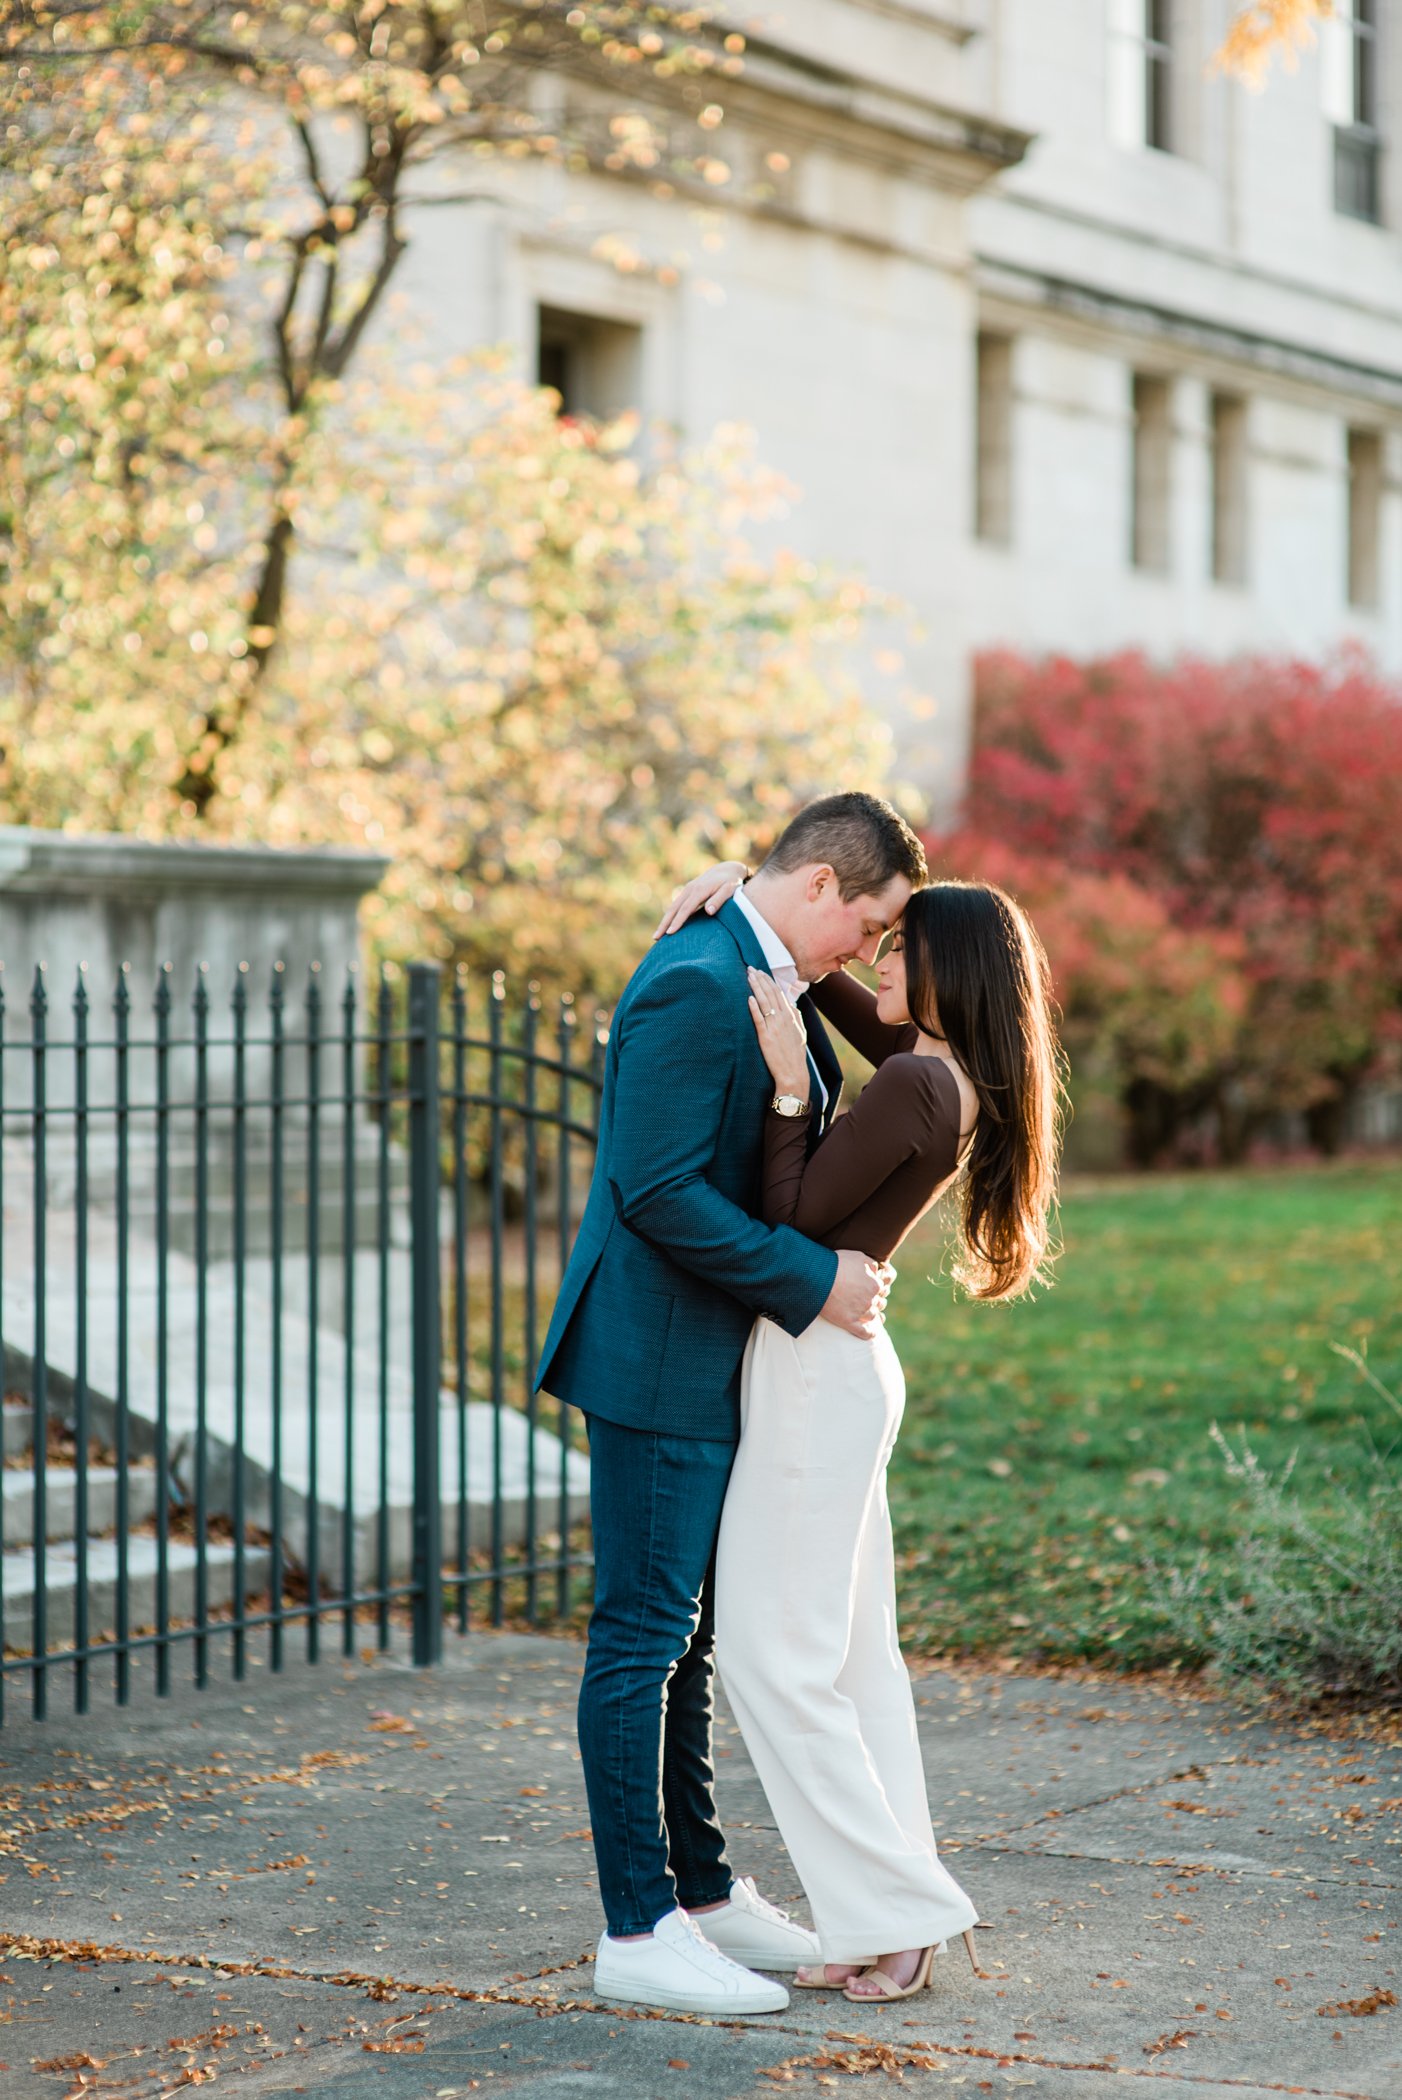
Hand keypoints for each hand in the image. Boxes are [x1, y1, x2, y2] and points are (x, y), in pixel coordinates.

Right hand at [653, 860, 748, 939]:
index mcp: (700, 890)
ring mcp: (687, 890)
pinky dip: (669, 916)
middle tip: (656, 938)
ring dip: (664, 921)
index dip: (677, 921)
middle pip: (674, 908)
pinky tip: (666, 926)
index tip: (670, 933)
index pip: (686, 909)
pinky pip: (676, 906)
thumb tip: (709, 912)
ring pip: (672, 907)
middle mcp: (690, 889)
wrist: (726, 870)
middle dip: (664, 923)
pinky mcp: (687, 893)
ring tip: (656, 936)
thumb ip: (719, 900)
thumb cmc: (731, 883)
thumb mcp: (729, 890)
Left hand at [746, 968, 809, 1095]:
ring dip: (756, 988)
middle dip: (761, 979)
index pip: (779, 993)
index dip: (769, 981)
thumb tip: (792, 1006)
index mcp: (791, 1017)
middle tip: (751, 968)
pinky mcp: (766, 1038)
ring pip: (764, 1003)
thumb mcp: (800, 1034)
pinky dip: (754, 1008)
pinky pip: (759, 1020)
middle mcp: (783, 1019)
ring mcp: (774, 1028)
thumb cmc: (795, 1056)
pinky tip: (749, 998)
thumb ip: (796, 1018)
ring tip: (749, 976)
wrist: (793, 1074)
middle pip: (771, 994)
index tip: (761, 971)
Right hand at [820, 1251, 894, 1337]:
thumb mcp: (858, 1257)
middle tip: (865, 1298)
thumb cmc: (837, 1264)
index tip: (869, 1287)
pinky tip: (871, 1333)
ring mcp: (860, 1312)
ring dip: (871, 1315)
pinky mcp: (849, 1322)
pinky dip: (869, 1333)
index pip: (882, 1288)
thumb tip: (878, 1271)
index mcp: (875, 1284)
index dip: (876, 1287)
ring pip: (872, 1317)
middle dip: (875, 1301)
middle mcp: (870, 1299)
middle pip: (879, 1303)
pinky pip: (864, 1332)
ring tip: (866, 1314)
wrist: (818, 1276)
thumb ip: (871, 1264)